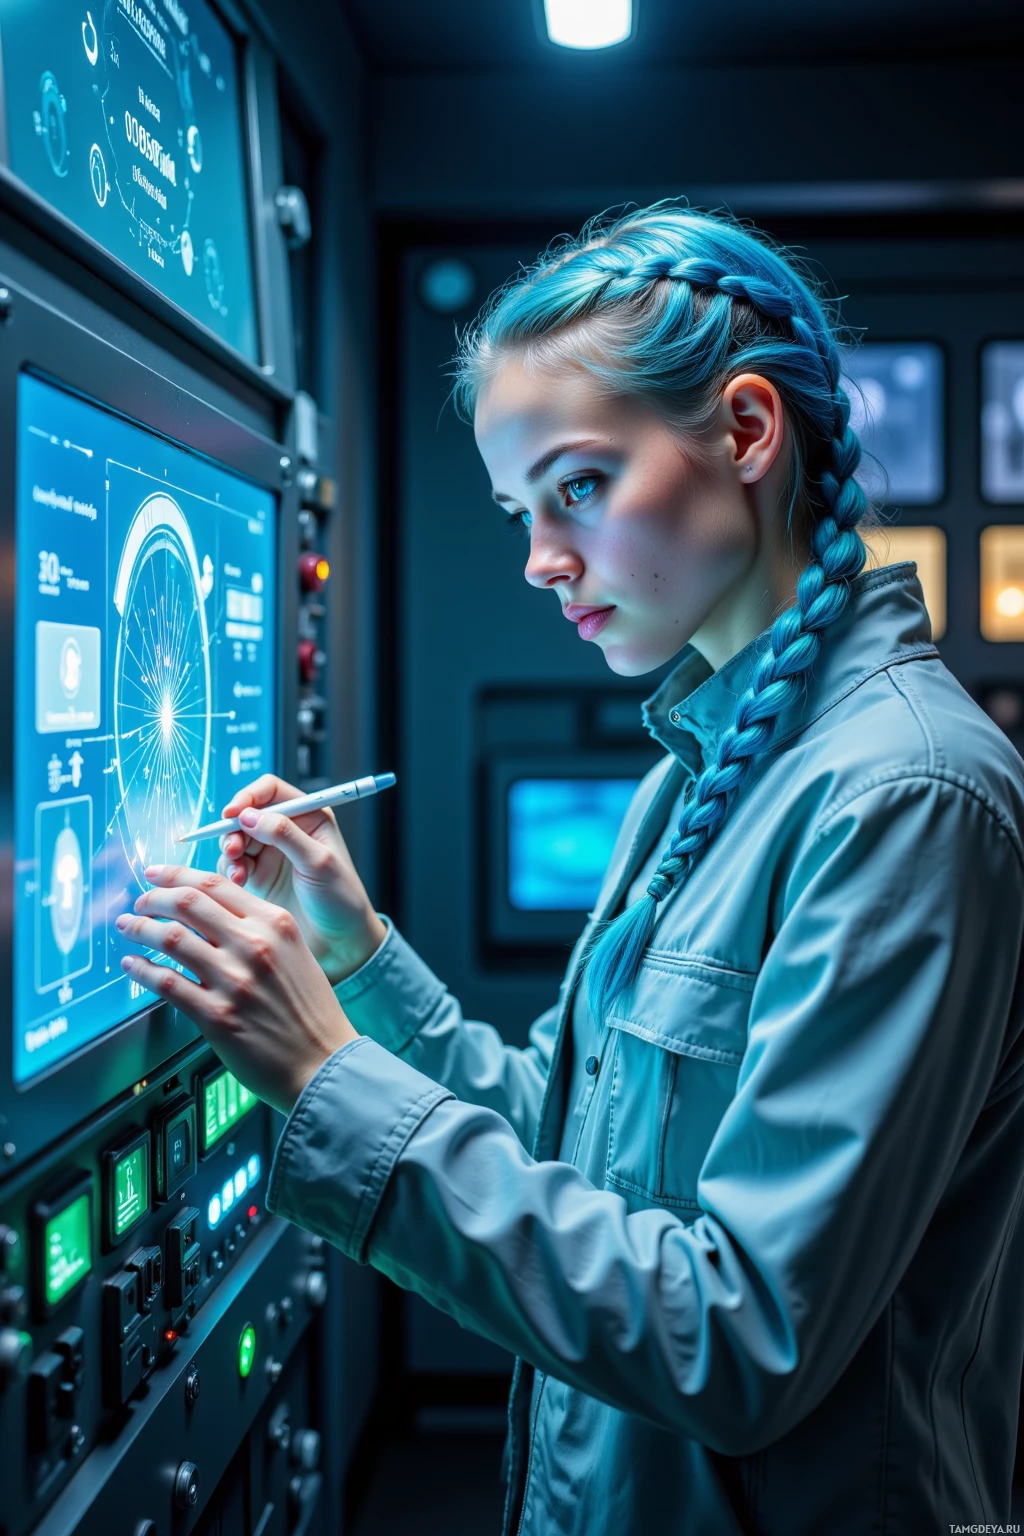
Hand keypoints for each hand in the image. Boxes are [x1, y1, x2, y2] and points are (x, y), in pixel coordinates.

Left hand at [116, 865, 359, 1114]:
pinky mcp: (216, 1015)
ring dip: (140, 929)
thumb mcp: (295, 952)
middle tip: (139, 904)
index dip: (175, 874)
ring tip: (128, 928)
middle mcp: (254, 944)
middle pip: (186, 902)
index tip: (155, 874)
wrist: (323, 1062)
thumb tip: (210, 915)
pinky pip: (165, 982)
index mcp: (275, 923)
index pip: (214, 883)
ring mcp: (234, 980)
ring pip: (170, 938)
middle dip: (152, 899)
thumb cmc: (311, 1012)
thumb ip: (259, 929)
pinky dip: (141, 970)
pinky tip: (133, 965)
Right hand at [216, 774, 386, 983]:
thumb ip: (285, 835)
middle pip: (247, 814)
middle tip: (232, 849)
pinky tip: (239, 883)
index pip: (270, 790)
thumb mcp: (318, 862)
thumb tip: (248, 815)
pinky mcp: (257, 877)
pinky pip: (233, 864)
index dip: (249, 796)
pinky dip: (230, 870)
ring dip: (231, 851)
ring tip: (239, 873)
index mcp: (309, 816)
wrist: (340, 943)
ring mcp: (270, 854)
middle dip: (234, 829)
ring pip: (236, 839)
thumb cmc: (341, 899)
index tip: (233, 813)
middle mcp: (287, 831)